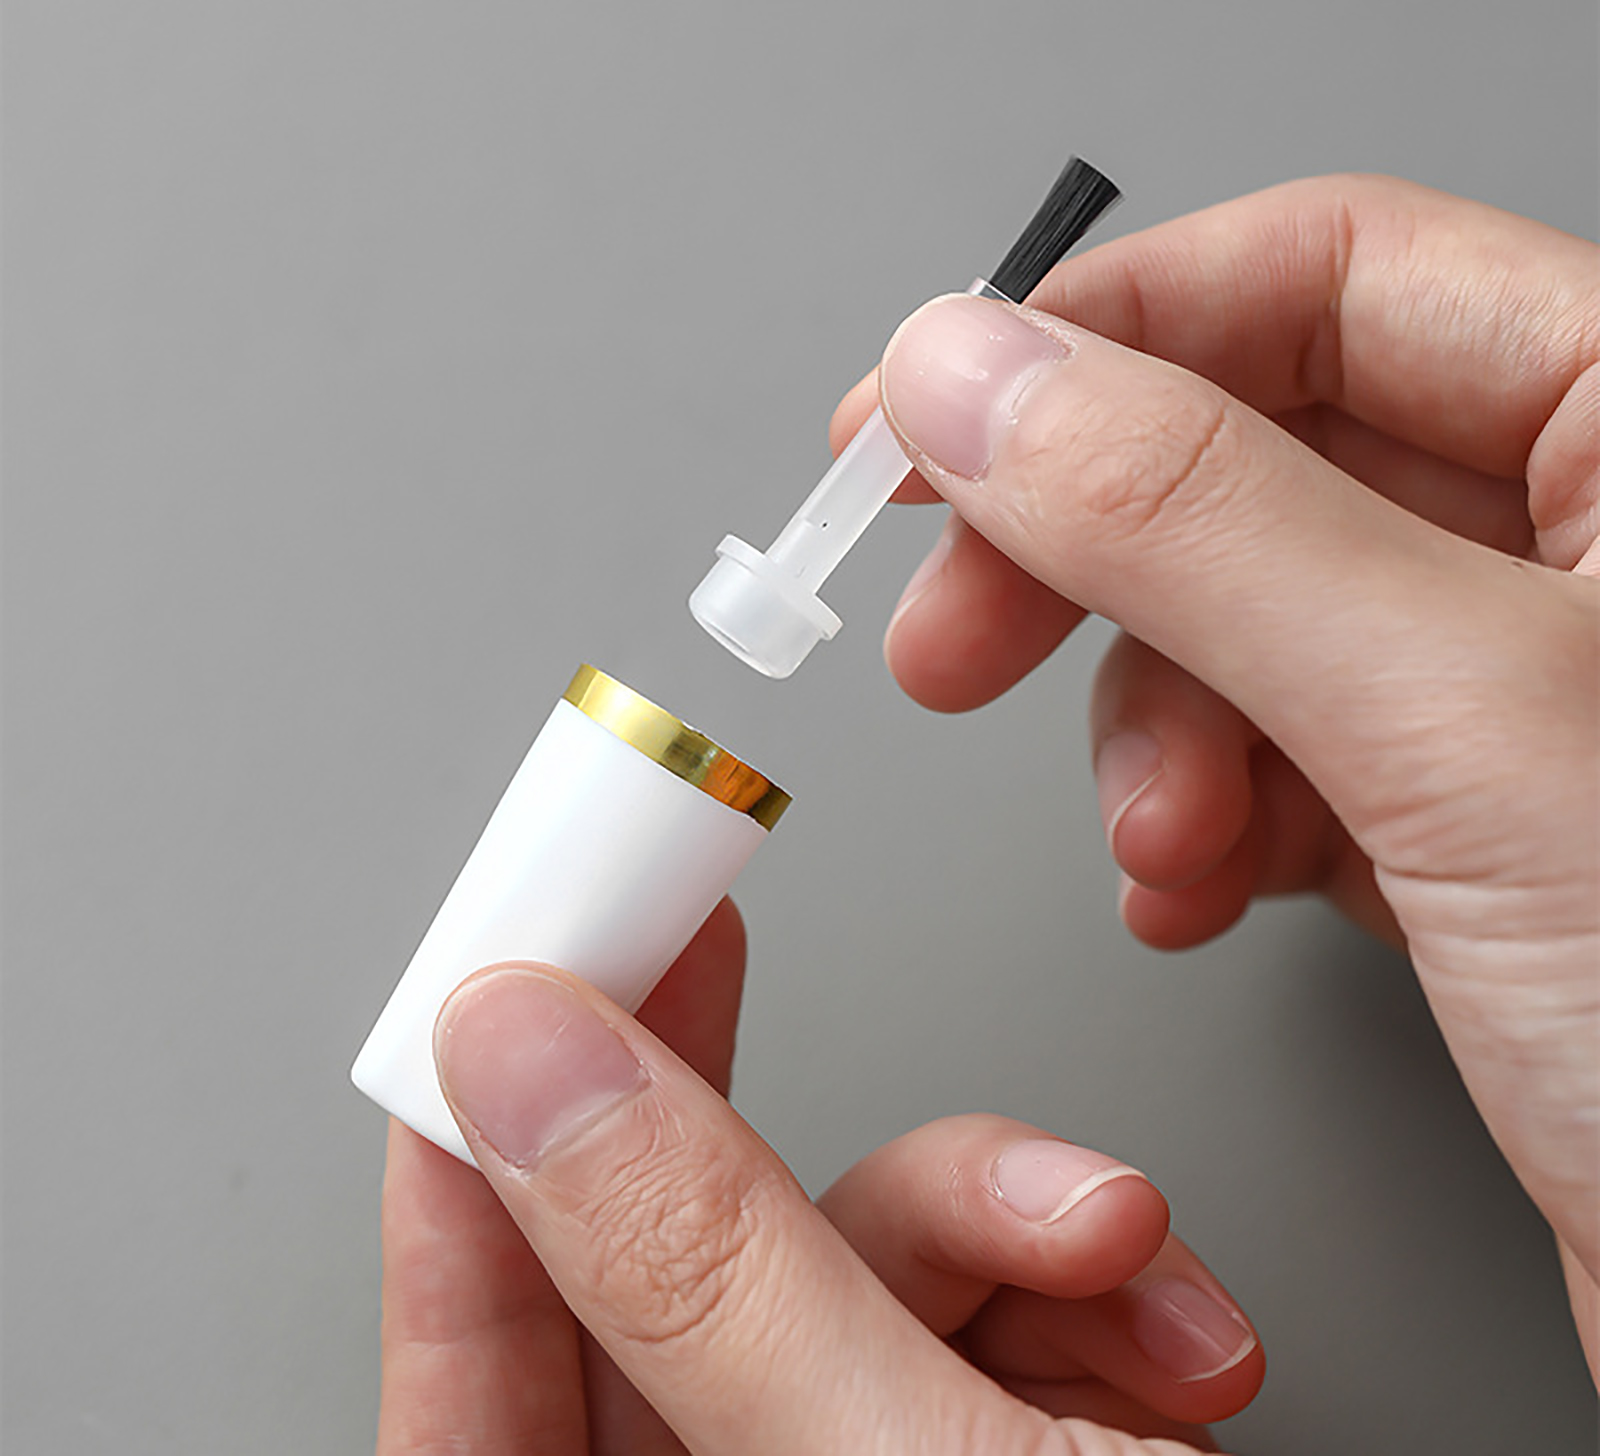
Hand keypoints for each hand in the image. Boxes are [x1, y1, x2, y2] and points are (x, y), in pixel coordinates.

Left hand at [377, 901, 1262, 1453]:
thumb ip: (709, 1275)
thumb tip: (529, 1067)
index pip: (473, 1416)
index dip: (462, 1205)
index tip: (499, 1018)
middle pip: (667, 1312)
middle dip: (722, 1125)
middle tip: (694, 953)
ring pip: (846, 1288)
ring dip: (992, 1222)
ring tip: (1111, 1230)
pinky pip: (978, 1334)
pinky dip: (1076, 1293)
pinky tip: (1166, 1333)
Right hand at [830, 173, 1599, 1367]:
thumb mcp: (1467, 726)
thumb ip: (1195, 522)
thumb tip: (973, 377)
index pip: (1323, 274)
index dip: (1097, 336)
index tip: (925, 421)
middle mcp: (1595, 540)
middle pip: (1254, 453)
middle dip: (1083, 556)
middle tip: (954, 636)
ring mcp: (1528, 687)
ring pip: (1246, 624)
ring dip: (1152, 733)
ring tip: (1162, 842)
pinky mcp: (1482, 820)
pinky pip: (1282, 759)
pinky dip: (1204, 824)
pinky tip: (1194, 892)